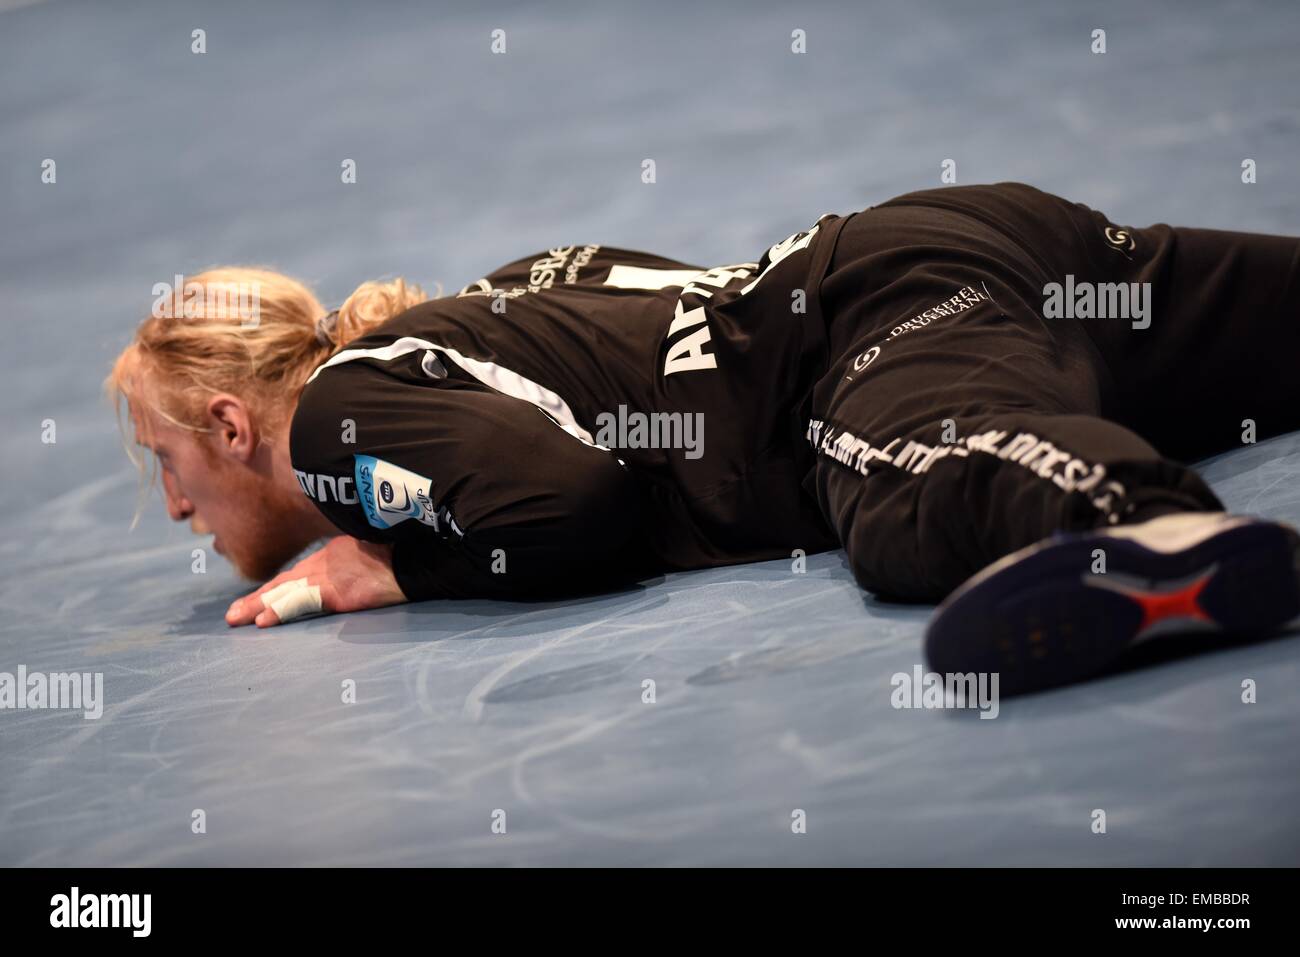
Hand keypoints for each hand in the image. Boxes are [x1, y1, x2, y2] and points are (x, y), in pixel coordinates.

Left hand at [225, 536, 406, 627]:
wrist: (418, 556)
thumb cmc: (403, 553)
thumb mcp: (373, 550)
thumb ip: (357, 560)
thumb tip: (356, 572)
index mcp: (334, 554)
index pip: (297, 573)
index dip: (275, 587)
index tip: (257, 598)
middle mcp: (325, 563)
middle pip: (283, 582)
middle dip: (257, 597)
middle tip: (233, 613)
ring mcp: (330, 577)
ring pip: (284, 592)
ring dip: (257, 605)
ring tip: (236, 618)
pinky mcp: (338, 592)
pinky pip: (301, 603)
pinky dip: (280, 611)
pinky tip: (263, 620)